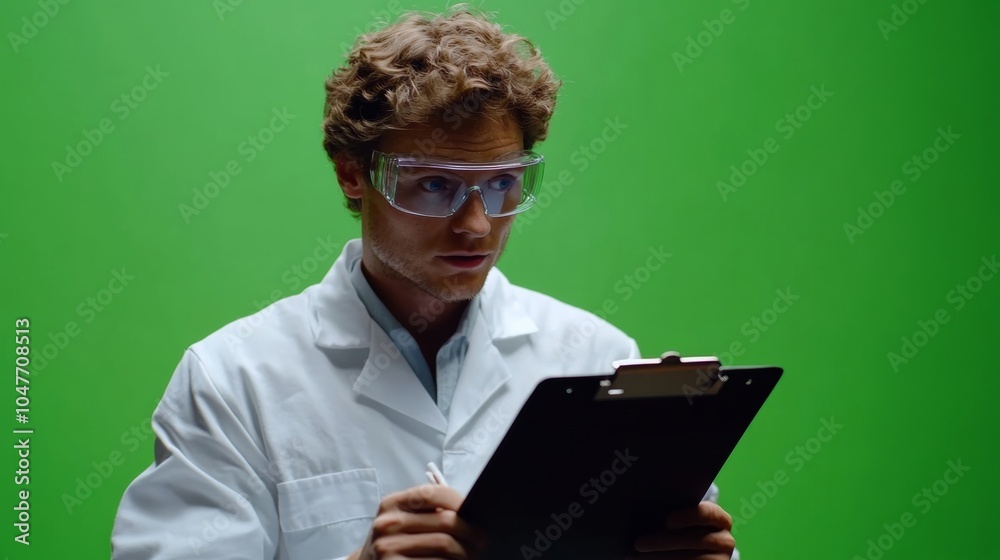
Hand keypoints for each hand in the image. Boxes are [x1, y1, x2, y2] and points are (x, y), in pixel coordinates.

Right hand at [347, 484, 486, 559]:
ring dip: (466, 552)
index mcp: (392, 504)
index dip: (459, 501)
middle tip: (483, 539)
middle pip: (445, 522)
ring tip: (473, 554)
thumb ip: (429, 511)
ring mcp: (388, 549)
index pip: (433, 493)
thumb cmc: (395, 540)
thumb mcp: (403, 519)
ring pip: (444, 545)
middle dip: (471, 531)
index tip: (474, 512)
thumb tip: (469, 511)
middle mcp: (387, 524)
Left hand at [628, 501, 735, 559]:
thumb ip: (672, 516)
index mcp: (719, 519)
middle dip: (663, 542)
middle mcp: (725, 540)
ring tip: (635, 557)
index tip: (667, 521)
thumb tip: (644, 512)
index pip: (707, 513)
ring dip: (659, 557)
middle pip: (694, 540)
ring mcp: (720, 559)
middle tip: (638, 543)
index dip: (688, 516)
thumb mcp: (682, 521)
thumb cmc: (683, 530)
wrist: (694, 552)